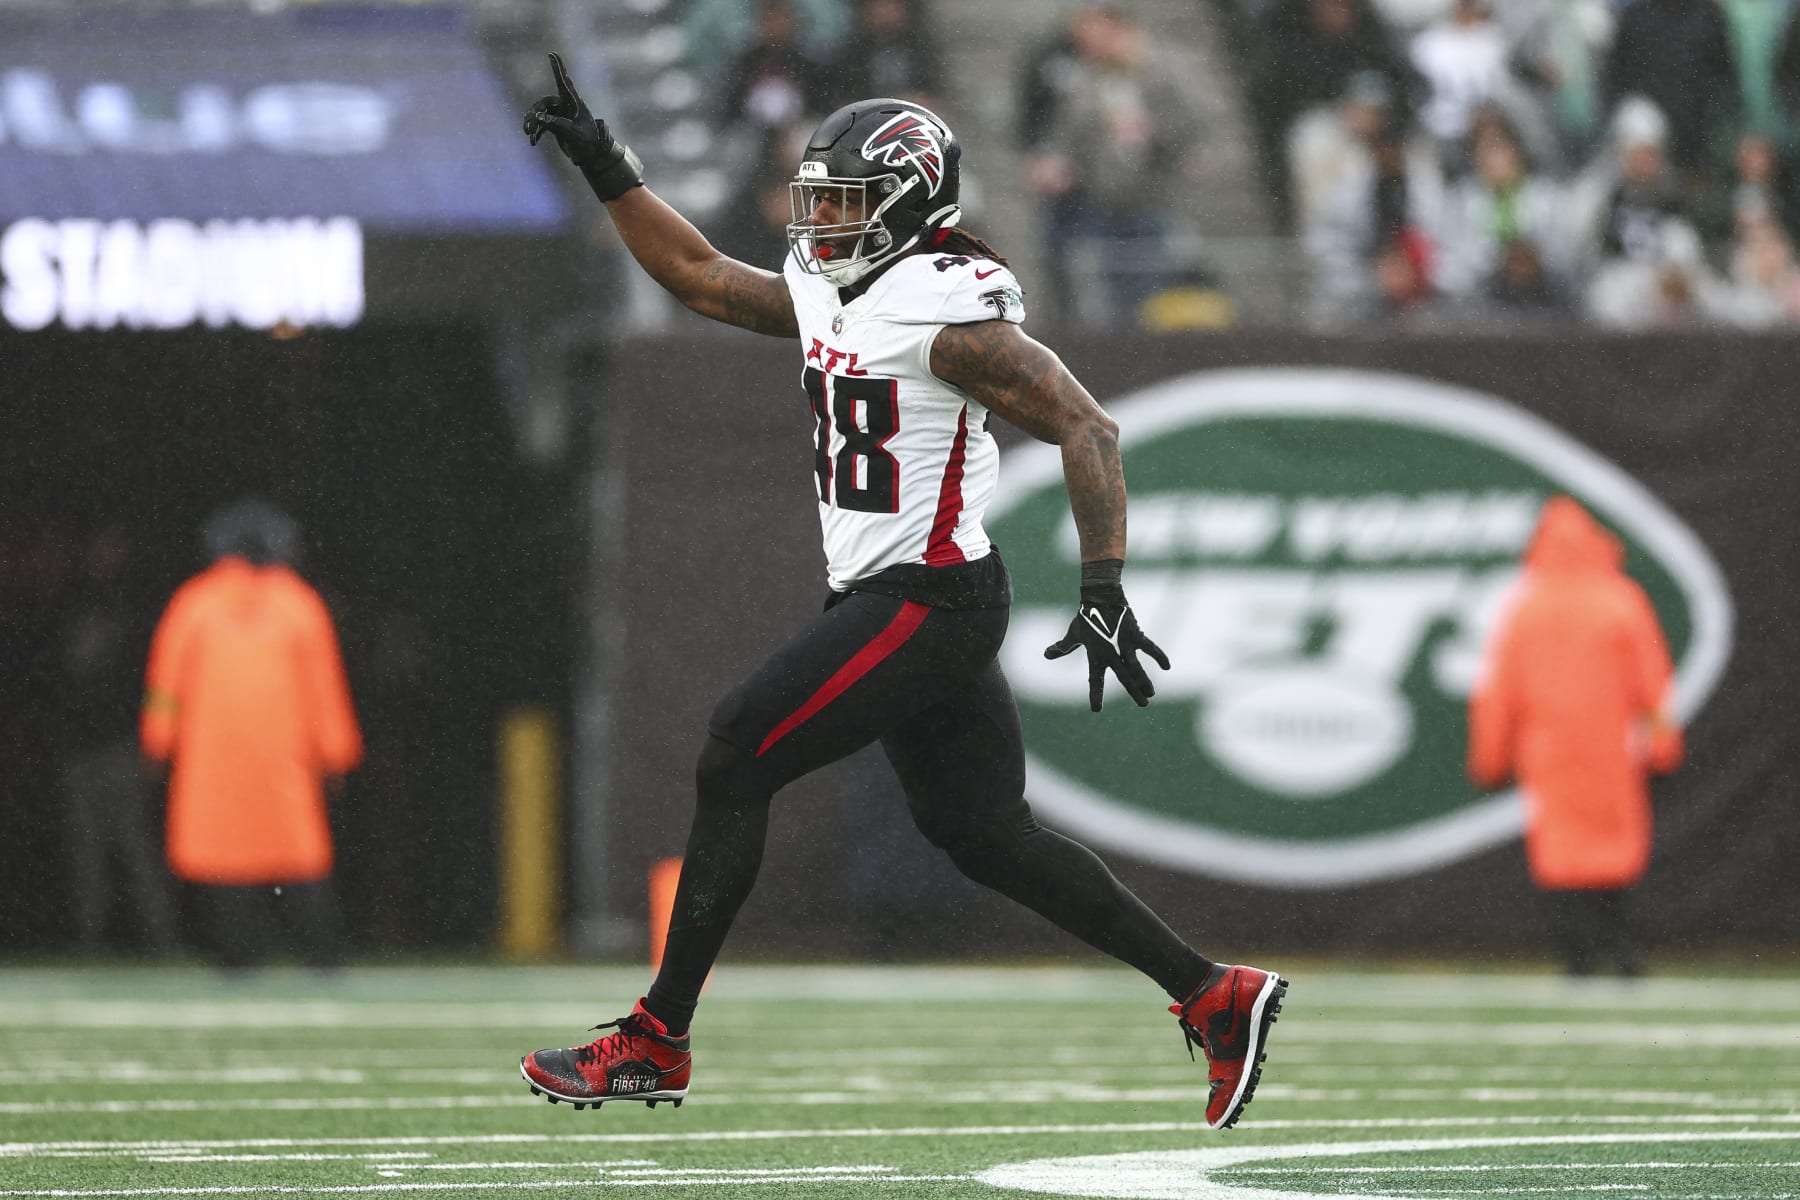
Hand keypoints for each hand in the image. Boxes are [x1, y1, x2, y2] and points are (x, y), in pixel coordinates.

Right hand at [523, 52, 643, 200]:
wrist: (590, 156)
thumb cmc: (587, 142)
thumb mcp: (573, 133)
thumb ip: (557, 124)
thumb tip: (538, 118)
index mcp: (574, 103)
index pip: (564, 82)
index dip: (558, 67)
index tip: (552, 53)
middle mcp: (564, 106)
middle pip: (544, 103)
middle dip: (534, 114)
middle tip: (529, 128)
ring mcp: (559, 114)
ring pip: (539, 113)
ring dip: (532, 123)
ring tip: (529, 135)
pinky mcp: (555, 124)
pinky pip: (540, 124)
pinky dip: (536, 132)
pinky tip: (533, 142)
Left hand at [1044, 560, 1169, 711]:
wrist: (1101, 596)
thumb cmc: (1086, 615)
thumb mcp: (1074, 633)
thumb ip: (1063, 647)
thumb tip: (1046, 655)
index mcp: (1096, 655)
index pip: (1095, 680)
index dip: (1095, 694)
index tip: (1095, 709)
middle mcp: (1111, 653)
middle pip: (1124, 677)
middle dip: (1134, 692)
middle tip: (1143, 704)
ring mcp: (1124, 644)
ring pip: (1137, 667)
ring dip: (1145, 681)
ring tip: (1151, 693)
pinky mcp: (1135, 635)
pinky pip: (1150, 648)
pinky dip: (1159, 656)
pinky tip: (1167, 667)